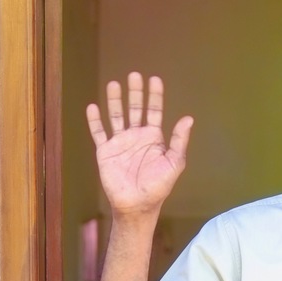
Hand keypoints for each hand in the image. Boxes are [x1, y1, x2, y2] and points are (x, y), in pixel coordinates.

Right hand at [86, 72, 192, 216]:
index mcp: (154, 137)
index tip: (154, 79)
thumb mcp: (174, 162)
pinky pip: (99, 133)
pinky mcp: (105, 151)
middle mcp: (136, 136)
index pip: (154, 110)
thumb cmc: (158, 186)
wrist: (137, 205)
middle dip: (135, 92)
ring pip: (116, 116)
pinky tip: (93, 106)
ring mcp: (120, 143)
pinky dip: (95, 120)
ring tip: (113, 84)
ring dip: (114, 100)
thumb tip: (188, 118)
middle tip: (134, 75)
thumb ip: (179, 140)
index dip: (154, 95)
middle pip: (135, 108)